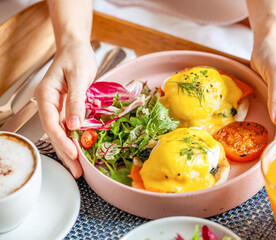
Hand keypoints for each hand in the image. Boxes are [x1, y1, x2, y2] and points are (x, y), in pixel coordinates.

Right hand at [34, 41, 96, 177]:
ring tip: (78, 168)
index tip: (73, 154)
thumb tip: (75, 125)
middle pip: (54, 132)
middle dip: (65, 152)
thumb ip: (77, 100)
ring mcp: (57, 106)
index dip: (61, 140)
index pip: (51, 122)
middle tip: (76, 171)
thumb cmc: (77, 57)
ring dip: (69, 149)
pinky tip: (81, 150)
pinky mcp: (66, 107)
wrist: (76, 48)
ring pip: (61, 132)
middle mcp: (48, 103)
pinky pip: (69, 127)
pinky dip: (74, 139)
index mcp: (46, 95)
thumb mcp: (79, 76)